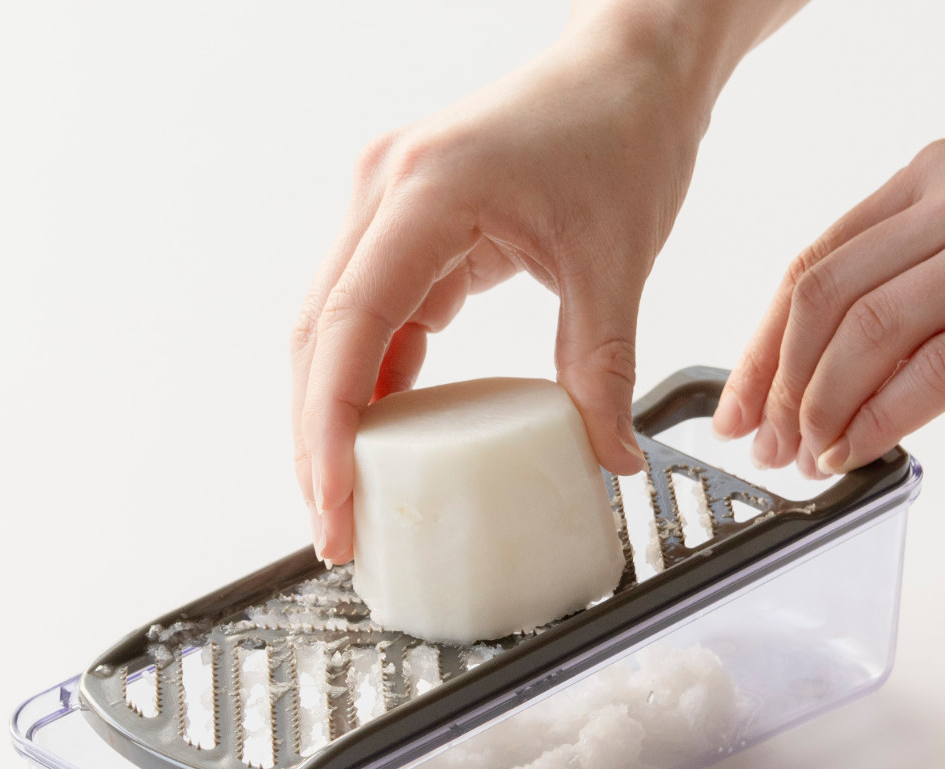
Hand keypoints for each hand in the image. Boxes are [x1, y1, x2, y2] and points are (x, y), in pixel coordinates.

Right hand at [291, 11, 710, 561]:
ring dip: (333, 417)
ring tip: (346, 498)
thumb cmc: (621, 132)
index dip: (331, 425)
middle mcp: (384, 192)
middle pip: (319, 336)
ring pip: (332, 330)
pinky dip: (373, 383)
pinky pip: (372, 317)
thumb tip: (610, 460)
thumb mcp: (616, 259)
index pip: (352, 324)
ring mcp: (386, 207)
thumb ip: (603, 367)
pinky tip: (385, 440)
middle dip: (317, 440)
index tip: (335, 500)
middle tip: (334, 527)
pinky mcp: (407, 228)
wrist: (627, 66)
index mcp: (428, 191)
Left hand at [713, 138, 944, 475]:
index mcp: (933, 175)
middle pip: (827, 300)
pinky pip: (938, 369)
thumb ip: (905, 272)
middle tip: (765, 443)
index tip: (737, 404)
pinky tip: (858, 450)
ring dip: (823, 410)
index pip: (812, 266)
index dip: (761, 347)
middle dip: (781, 386)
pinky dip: (882, 420)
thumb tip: (817, 364)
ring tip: (809, 456)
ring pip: (871, 334)